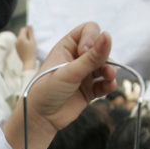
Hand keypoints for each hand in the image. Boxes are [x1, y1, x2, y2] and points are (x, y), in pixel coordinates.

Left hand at [3, 22, 115, 148]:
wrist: (40, 118)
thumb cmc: (46, 90)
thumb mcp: (69, 72)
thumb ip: (91, 57)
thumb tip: (108, 36)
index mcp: (67, 46)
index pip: (89, 30)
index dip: (92, 37)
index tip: (85, 51)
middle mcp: (77, 58)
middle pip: (101, 48)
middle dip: (104, 56)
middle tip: (102, 67)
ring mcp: (84, 74)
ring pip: (105, 66)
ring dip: (110, 70)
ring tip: (109, 76)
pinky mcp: (89, 90)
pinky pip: (104, 83)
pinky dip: (109, 84)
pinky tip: (109, 86)